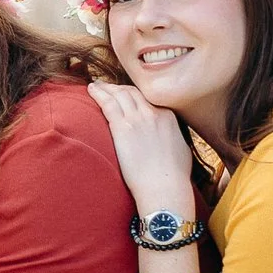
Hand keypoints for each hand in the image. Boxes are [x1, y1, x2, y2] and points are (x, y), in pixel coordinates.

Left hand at [87, 82, 194, 209]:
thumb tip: (171, 138)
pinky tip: (90, 90)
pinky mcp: (123, 127)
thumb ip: (174, 136)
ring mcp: (137, 118)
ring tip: (95, 86)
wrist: (164, 187)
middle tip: (106, 86)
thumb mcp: (181, 149)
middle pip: (132, 92)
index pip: (147, 97)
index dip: (133, 94)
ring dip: (105, 88)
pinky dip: (98, 94)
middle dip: (118, 87)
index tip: (124, 94)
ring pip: (119, 94)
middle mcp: (153, 112)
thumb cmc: (174, 176)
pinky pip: (107, 103)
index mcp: (168, 116)